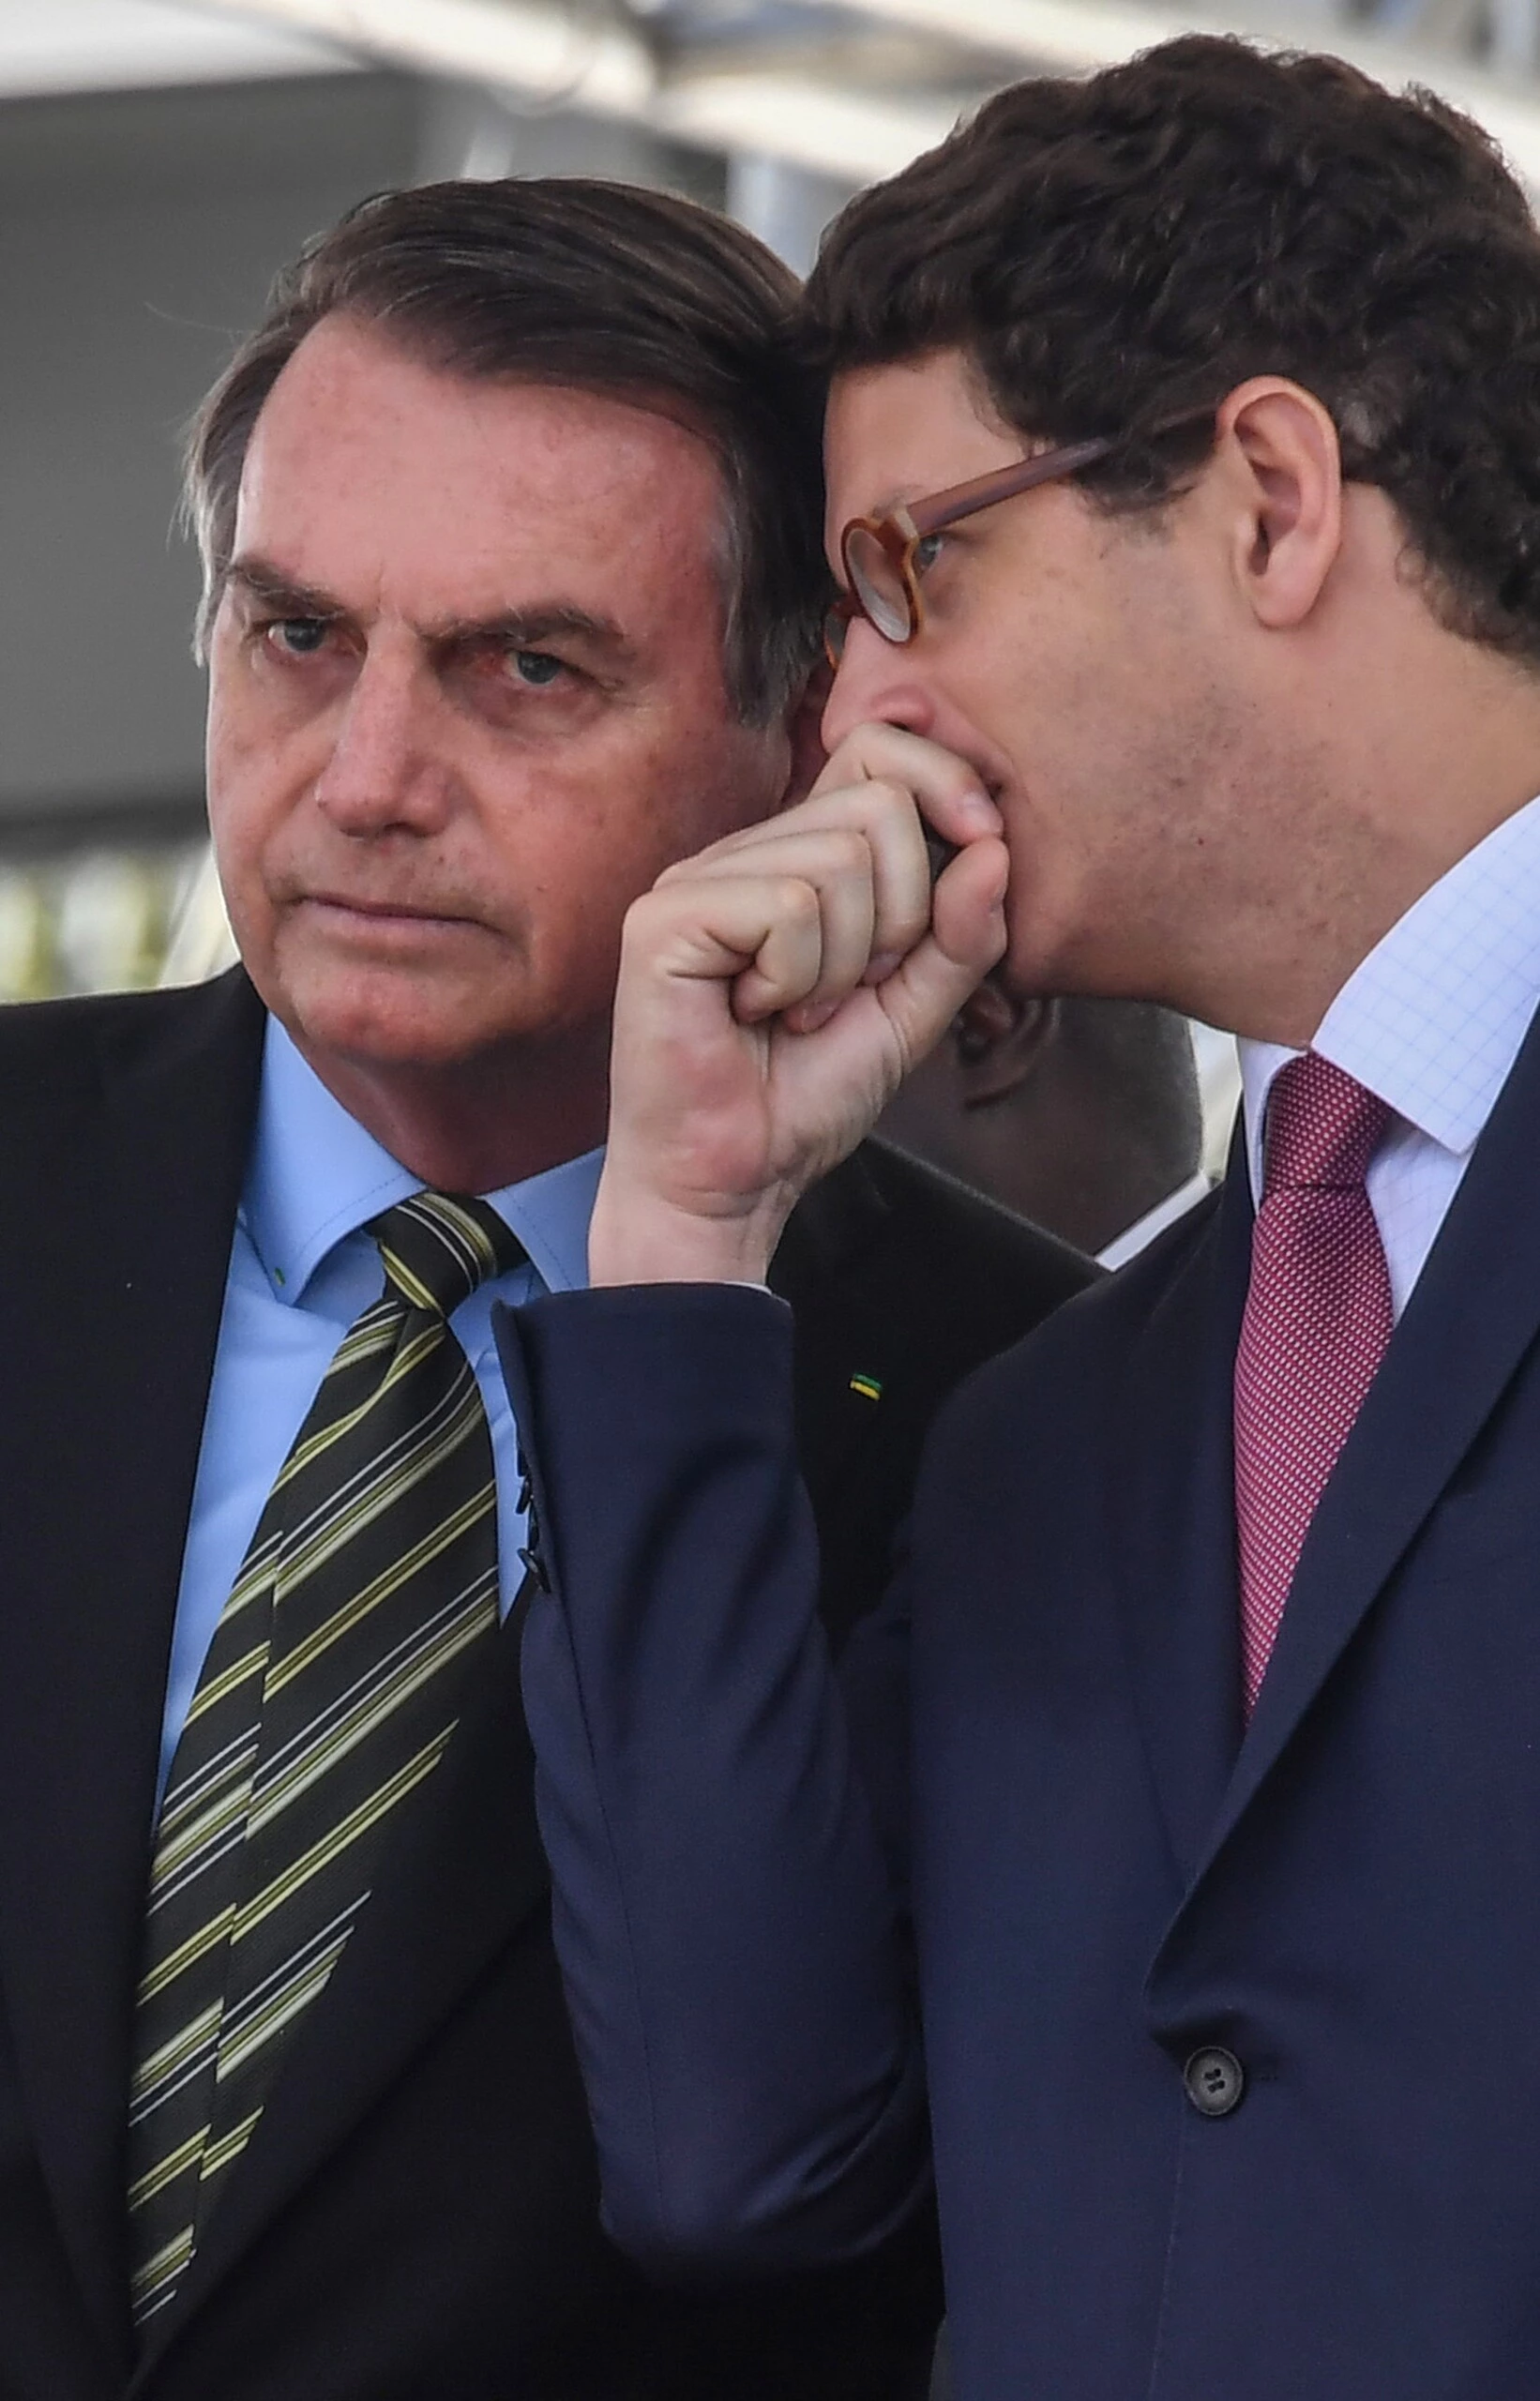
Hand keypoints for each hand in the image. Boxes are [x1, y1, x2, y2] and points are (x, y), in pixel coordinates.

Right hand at [589, 724, 1008, 1285]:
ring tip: (798, 1011)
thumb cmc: (806, 1094)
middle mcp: (744, 851)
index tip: (982, 847)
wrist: (735, 1178)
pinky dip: (799, 979)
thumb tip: (994, 847)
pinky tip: (757, 1014)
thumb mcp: (914, 1007)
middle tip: (851, 988)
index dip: (943, 785)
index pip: (878, 750)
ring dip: (845, 964)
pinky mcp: (665, 918)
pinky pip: (789, 909)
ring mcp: (698, 878)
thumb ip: (962, 933)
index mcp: (799, 855)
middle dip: (901, 916)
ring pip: (840, 861)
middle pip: (878, 807)